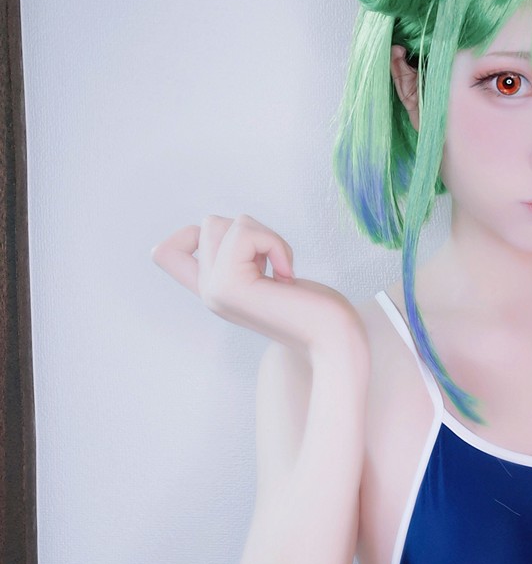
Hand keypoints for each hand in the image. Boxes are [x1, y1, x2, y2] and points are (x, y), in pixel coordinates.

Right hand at [151, 214, 365, 359]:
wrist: (333, 340)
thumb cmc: (314, 309)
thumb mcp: (268, 277)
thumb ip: (243, 259)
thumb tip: (230, 225)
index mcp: (215, 291)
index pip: (166, 255)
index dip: (190, 234)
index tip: (236, 248)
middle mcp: (208, 292)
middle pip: (208, 224)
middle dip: (251, 230)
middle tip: (275, 264)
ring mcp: (214, 290)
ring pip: (223, 223)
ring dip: (264, 236)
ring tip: (281, 271)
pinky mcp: (229, 286)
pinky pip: (244, 232)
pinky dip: (274, 243)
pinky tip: (287, 275)